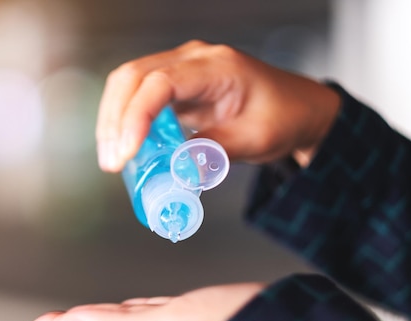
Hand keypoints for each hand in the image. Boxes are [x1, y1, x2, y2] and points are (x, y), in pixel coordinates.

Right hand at [96, 40, 339, 171]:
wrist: (298, 108)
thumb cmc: (283, 117)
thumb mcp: (255, 140)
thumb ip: (214, 152)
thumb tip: (174, 170)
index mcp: (216, 66)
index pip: (161, 82)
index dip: (137, 116)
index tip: (128, 151)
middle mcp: (193, 59)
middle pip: (133, 77)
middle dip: (114, 120)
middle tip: (112, 161)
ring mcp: (181, 69)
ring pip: (128, 84)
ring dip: (113, 120)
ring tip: (113, 158)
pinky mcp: (175, 86)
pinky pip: (138, 96)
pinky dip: (125, 121)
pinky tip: (124, 146)